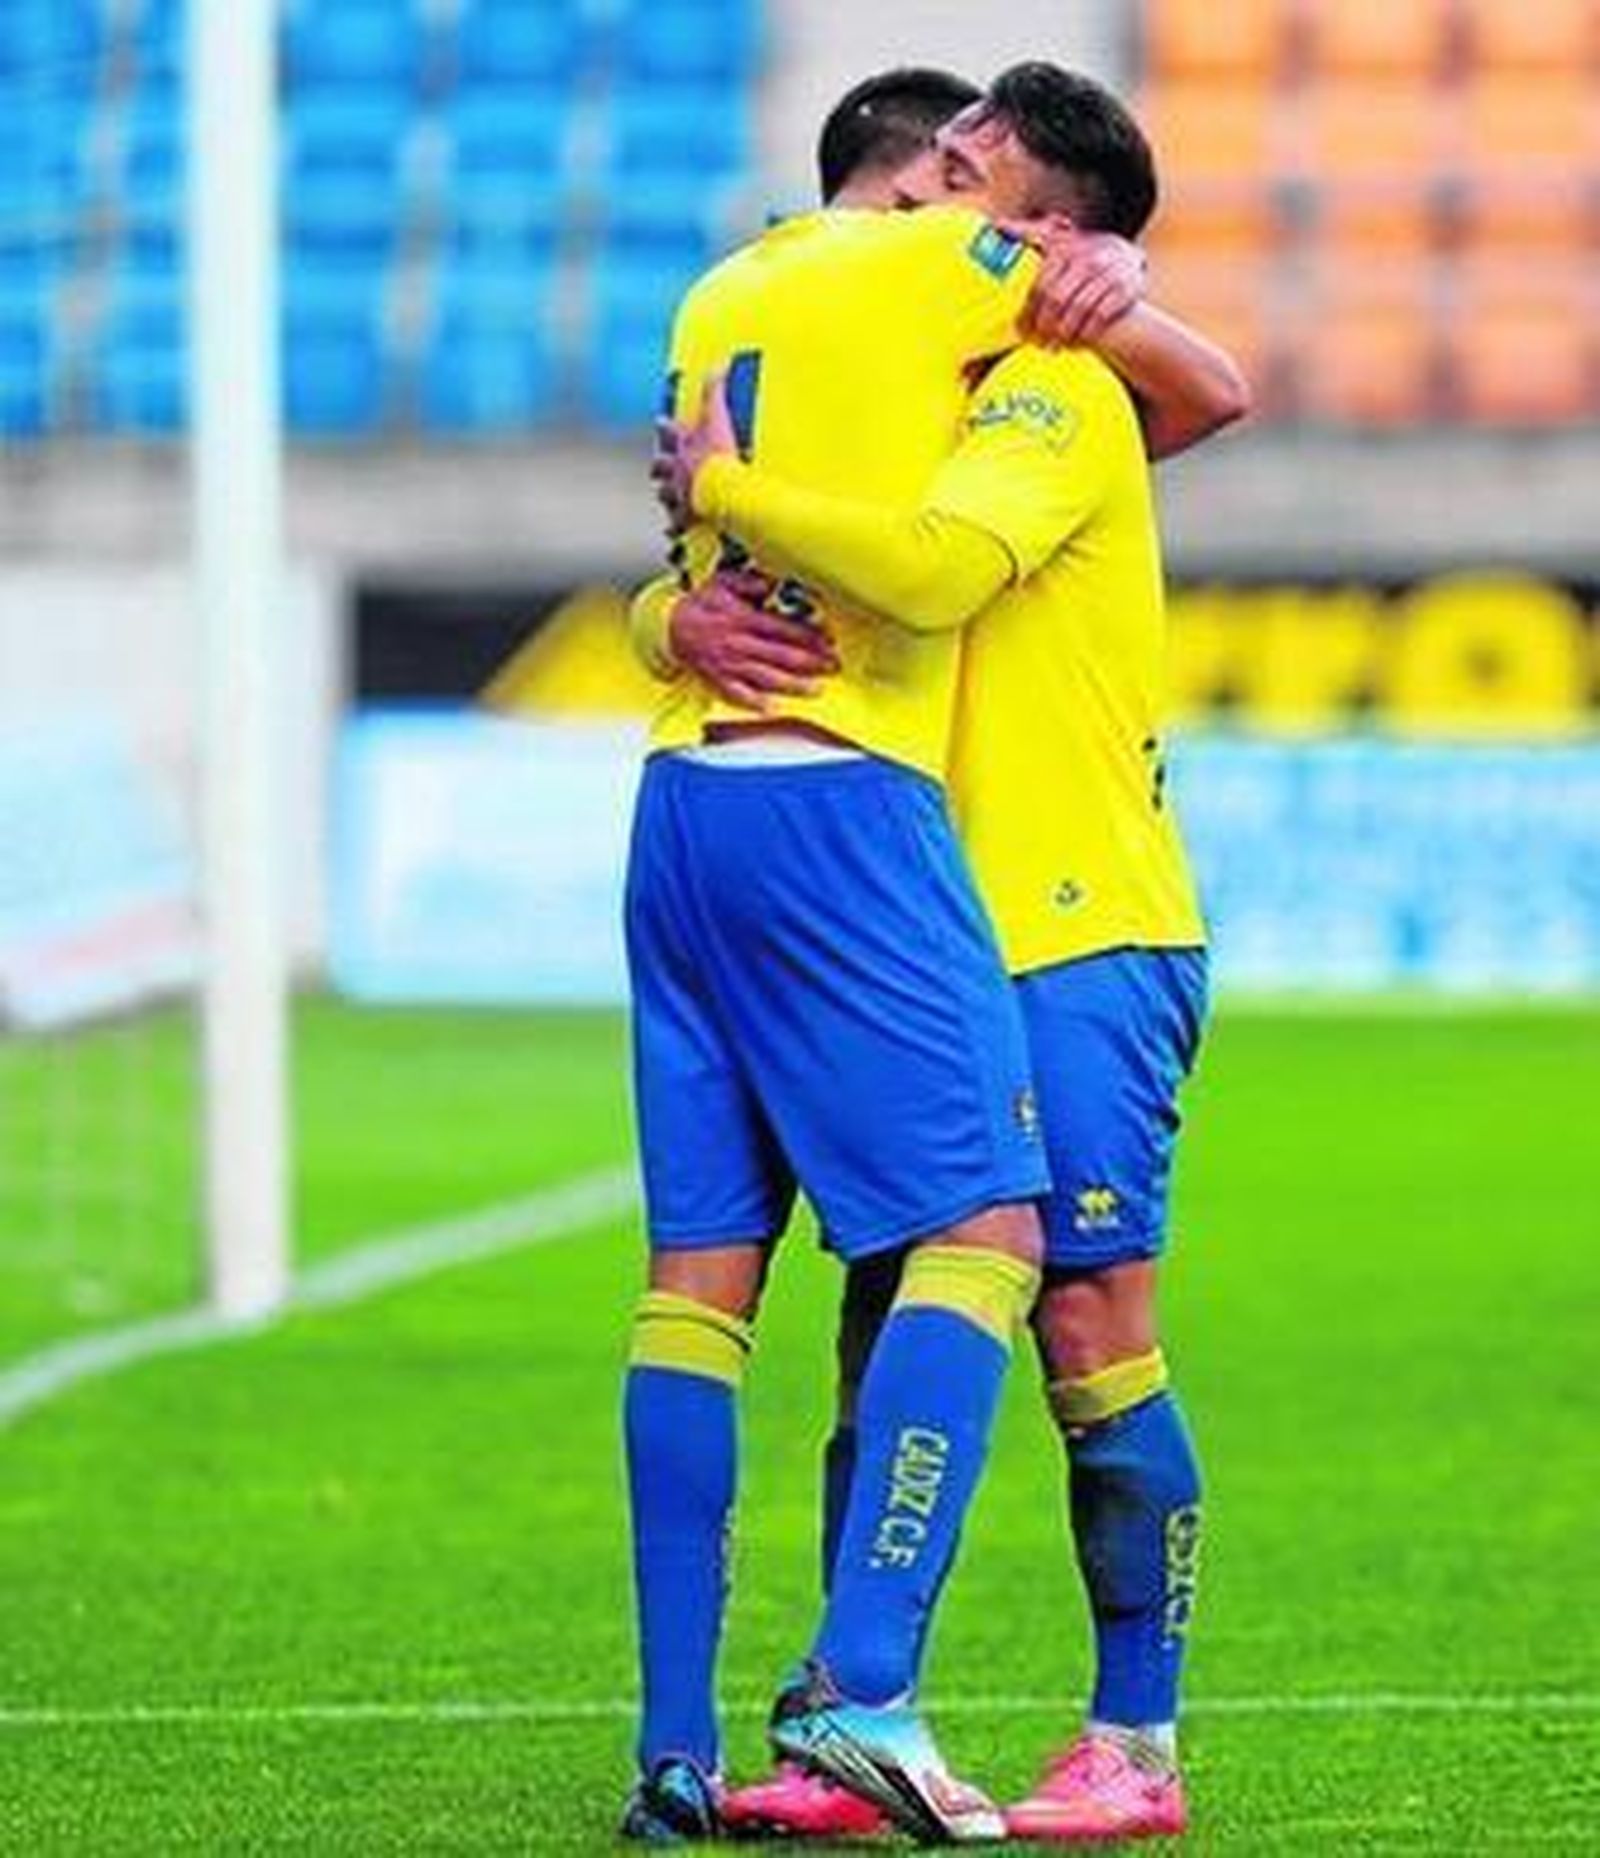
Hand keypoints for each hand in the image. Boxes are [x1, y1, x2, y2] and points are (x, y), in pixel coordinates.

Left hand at [650, 371, 738, 531]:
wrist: (720, 492)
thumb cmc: (718, 456)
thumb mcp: (717, 416)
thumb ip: (716, 389)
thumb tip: (719, 361)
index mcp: (684, 449)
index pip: (670, 434)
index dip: (666, 428)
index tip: (661, 423)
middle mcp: (676, 474)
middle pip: (661, 469)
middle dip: (660, 467)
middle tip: (657, 467)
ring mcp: (679, 499)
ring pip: (667, 498)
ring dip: (668, 497)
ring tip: (669, 501)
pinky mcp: (687, 522)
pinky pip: (678, 529)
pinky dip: (676, 532)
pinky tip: (673, 536)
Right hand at [670, 569, 839, 711]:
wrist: (669, 628)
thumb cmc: (700, 605)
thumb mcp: (723, 583)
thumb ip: (749, 583)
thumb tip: (770, 584)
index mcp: (744, 619)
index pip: (784, 629)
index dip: (809, 636)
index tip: (829, 641)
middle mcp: (740, 644)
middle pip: (782, 656)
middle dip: (811, 662)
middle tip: (832, 666)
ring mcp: (730, 665)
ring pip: (766, 678)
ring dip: (793, 685)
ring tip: (815, 689)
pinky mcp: (719, 680)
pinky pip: (738, 694)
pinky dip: (754, 703)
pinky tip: (772, 708)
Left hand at [1020, 224, 1146, 347]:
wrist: (1129, 261)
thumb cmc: (1085, 259)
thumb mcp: (1063, 244)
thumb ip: (1034, 237)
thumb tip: (998, 226)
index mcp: (1068, 246)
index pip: (1040, 282)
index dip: (1027, 309)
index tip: (1019, 328)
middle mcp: (1088, 257)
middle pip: (1056, 297)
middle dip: (1042, 324)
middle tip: (1035, 341)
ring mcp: (1108, 272)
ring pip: (1077, 309)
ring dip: (1062, 333)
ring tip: (1053, 347)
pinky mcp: (1125, 288)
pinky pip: (1100, 316)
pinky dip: (1085, 334)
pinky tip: (1076, 344)